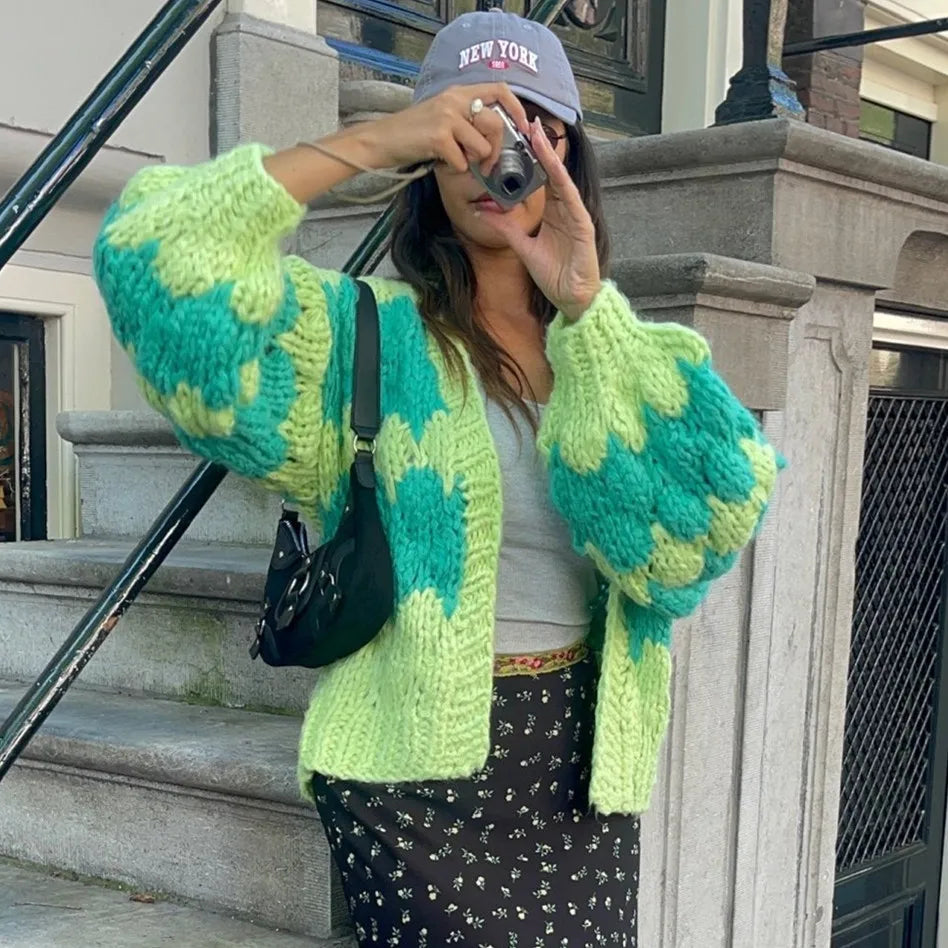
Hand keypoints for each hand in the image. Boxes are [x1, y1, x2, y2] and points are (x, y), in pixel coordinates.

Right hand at [368, 84, 529, 173]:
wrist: (381, 140)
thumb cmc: (412, 133)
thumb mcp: (442, 116)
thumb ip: (466, 120)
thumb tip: (494, 138)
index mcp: (458, 92)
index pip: (499, 89)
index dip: (516, 108)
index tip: (523, 126)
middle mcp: (454, 100)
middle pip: (496, 124)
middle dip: (497, 150)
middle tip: (488, 164)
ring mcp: (447, 118)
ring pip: (482, 146)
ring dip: (476, 161)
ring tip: (460, 161)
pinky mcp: (439, 138)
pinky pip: (463, 162)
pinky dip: (455, 169)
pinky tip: (442, 163)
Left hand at [480, 118, 600, 320]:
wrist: (572, 298)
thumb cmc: (554, 275)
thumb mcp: (523, 248)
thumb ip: (506, 229)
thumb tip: (484, 213)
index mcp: (554, 212)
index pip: (542, 179)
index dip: (533, 158)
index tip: (522, 137)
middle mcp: (565, 209)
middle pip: (553, 172)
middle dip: (542, 148)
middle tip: (530, 123)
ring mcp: (576, 215)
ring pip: (563, 180)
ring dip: (552, 158)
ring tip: (540, 137)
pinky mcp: (583, 226)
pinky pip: (572, 201)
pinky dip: (564, 184)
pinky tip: (556, 170)